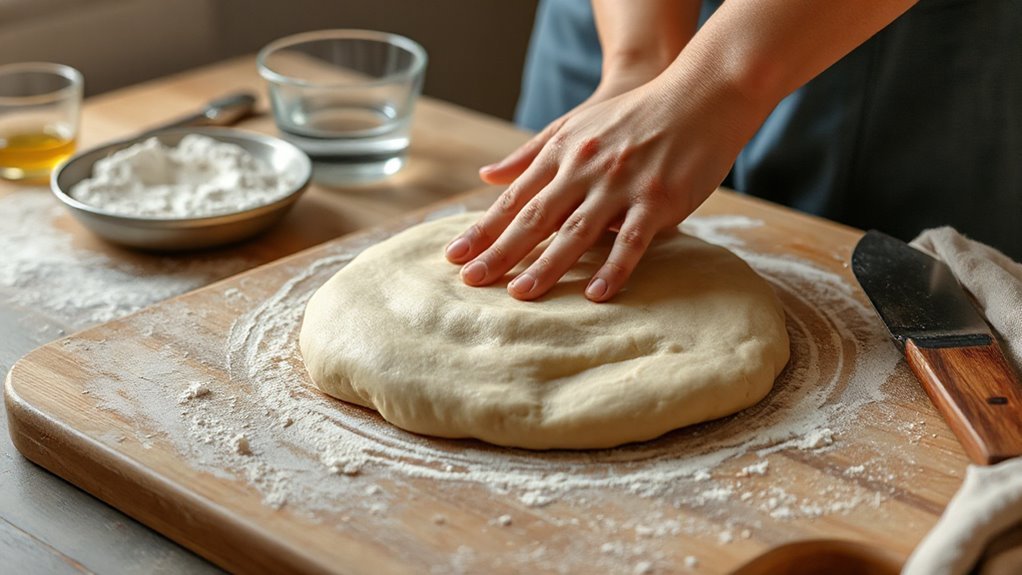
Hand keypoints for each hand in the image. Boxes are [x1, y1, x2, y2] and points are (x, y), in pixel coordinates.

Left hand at [445, 74, 752, 301]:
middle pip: (535, 217)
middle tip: (471, 282)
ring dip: (547, 264)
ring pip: (576, 231)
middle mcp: (584, 169)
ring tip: (520, 294)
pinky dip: (613, 267)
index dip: (484, 229)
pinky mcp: (657, 199)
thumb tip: (486, 176)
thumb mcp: (576, 123)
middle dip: (500, 251)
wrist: (700, 94)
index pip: (515, 198)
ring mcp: (620, 184)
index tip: (455, 257)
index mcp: (562, 152)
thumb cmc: (634, 114)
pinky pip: (630, 240)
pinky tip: (595, 294)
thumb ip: (530, 153)